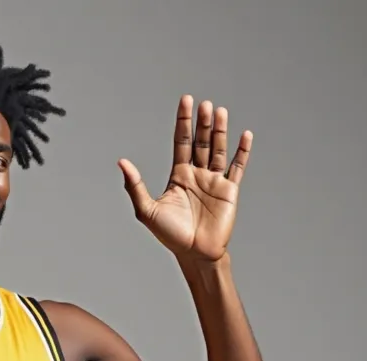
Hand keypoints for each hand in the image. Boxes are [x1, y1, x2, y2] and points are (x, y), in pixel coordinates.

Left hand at [119, 96, 252, 262]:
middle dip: (202, 123)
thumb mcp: (147, 211)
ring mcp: (214, 181)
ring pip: (218, 149)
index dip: (183, 121)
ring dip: (220, 131)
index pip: (182, 141)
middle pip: (201, 141)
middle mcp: (197, 174)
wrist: (194, 254)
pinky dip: (242, 152)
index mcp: (179, 175)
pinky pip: (237, 167)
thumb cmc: (170, 236)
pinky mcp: (229, 191)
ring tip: (219, 111)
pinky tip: (245, 135)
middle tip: (203, 104)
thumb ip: (135, 186)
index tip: (186, 100)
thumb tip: (121, 162)